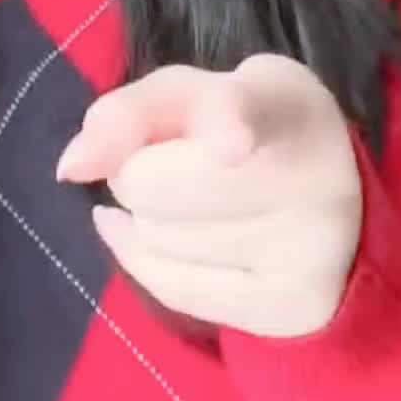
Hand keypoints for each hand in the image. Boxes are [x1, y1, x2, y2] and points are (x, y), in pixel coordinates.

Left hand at [57, 56, 362, 338]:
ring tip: (197, 205)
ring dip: (150, 222)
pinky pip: (176, 290)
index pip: (240, 111)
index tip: (231, 145)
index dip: (226, 126)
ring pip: (157, 240)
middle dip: (137, 176)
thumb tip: (71, 167)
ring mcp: (311, 246)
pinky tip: (174, 243)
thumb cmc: (242, 126)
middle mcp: (314, 172)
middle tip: (176, 166)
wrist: (329, 200)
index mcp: (285, 98)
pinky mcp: (294, 305)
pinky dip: (153, 265)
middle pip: (150, 185)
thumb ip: (126, 112)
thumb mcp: (191, 95)